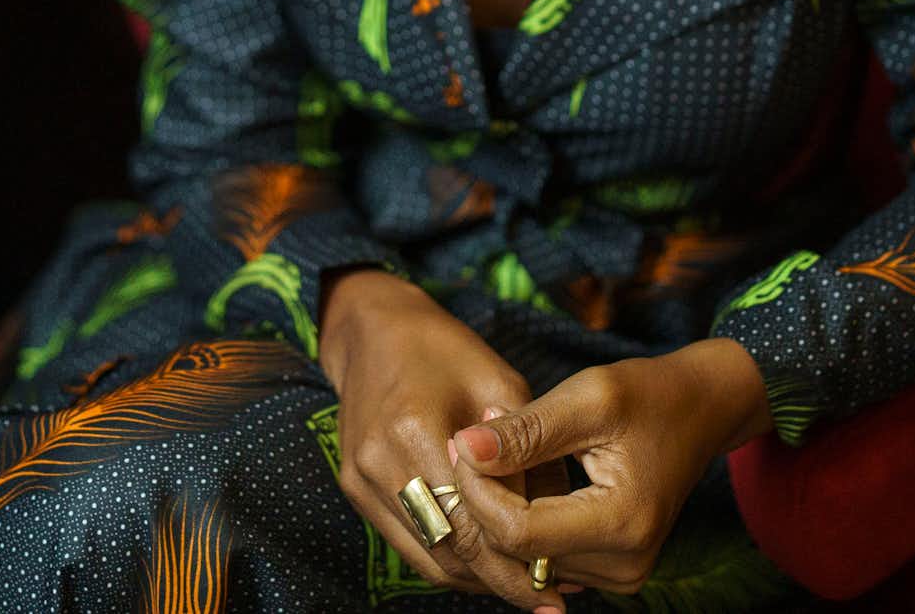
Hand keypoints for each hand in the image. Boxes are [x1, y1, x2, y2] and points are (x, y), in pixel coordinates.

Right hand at [317, 270, 553, 603]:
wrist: (374, 329)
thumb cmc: (447, 350)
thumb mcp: (501, 386)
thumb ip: (525, 454)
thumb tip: (558, 522)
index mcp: (415, 430)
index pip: (471, 525)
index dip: (515, 563)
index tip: (555, 586)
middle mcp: (380, 464)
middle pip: (448, 552)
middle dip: (500, 582)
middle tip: (548, 598)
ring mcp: (361, 479)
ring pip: (427, 559)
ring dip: (476, 580)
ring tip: (524, 587)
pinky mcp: (356, 488)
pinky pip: (409, 543)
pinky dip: (449, 561)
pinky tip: (485, 564)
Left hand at [447, 337, 773, 598]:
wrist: (700, 410)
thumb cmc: (648, 395)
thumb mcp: (588, 397)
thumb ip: (525, 430)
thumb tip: (464, 448)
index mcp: (622, 523)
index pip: (517, 532)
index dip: (477, 490)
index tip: (463, 441)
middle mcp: (626, 563)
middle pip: (518, 550)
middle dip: (486, 497)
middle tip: (476, 440)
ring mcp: (623, 575)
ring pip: (526, 557)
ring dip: (503, 508)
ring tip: (505, 454)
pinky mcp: (615, 571)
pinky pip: (546, 557)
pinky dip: (525, 521)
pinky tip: (527, 481)